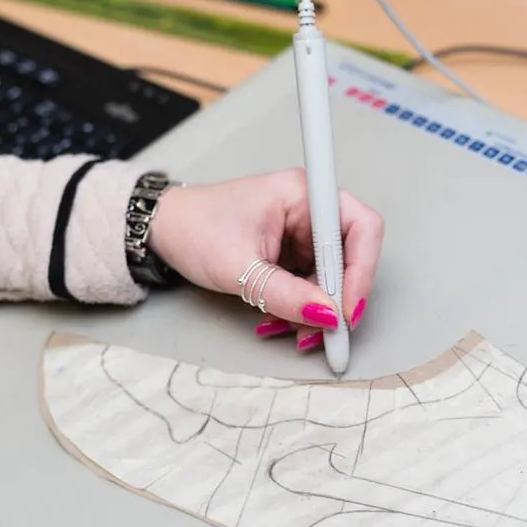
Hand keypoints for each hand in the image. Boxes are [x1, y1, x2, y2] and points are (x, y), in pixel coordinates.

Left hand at [148, 169, 383, 351]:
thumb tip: (327, 317)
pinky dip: (304, 306)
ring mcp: (302, 231)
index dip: (362, 271)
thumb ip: (286, 295)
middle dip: (338, 298)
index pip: (361, 227)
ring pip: (333, 276)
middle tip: (326, 333)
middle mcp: (309, 209)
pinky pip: (313, 283)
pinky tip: (285, 321)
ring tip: (297, 332)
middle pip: (351, 256)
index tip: (347, 310)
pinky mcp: (293, 252)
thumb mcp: (240, 268)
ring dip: (319, 309)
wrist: (164, 230)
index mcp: (302, 193)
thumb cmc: (194, 229)